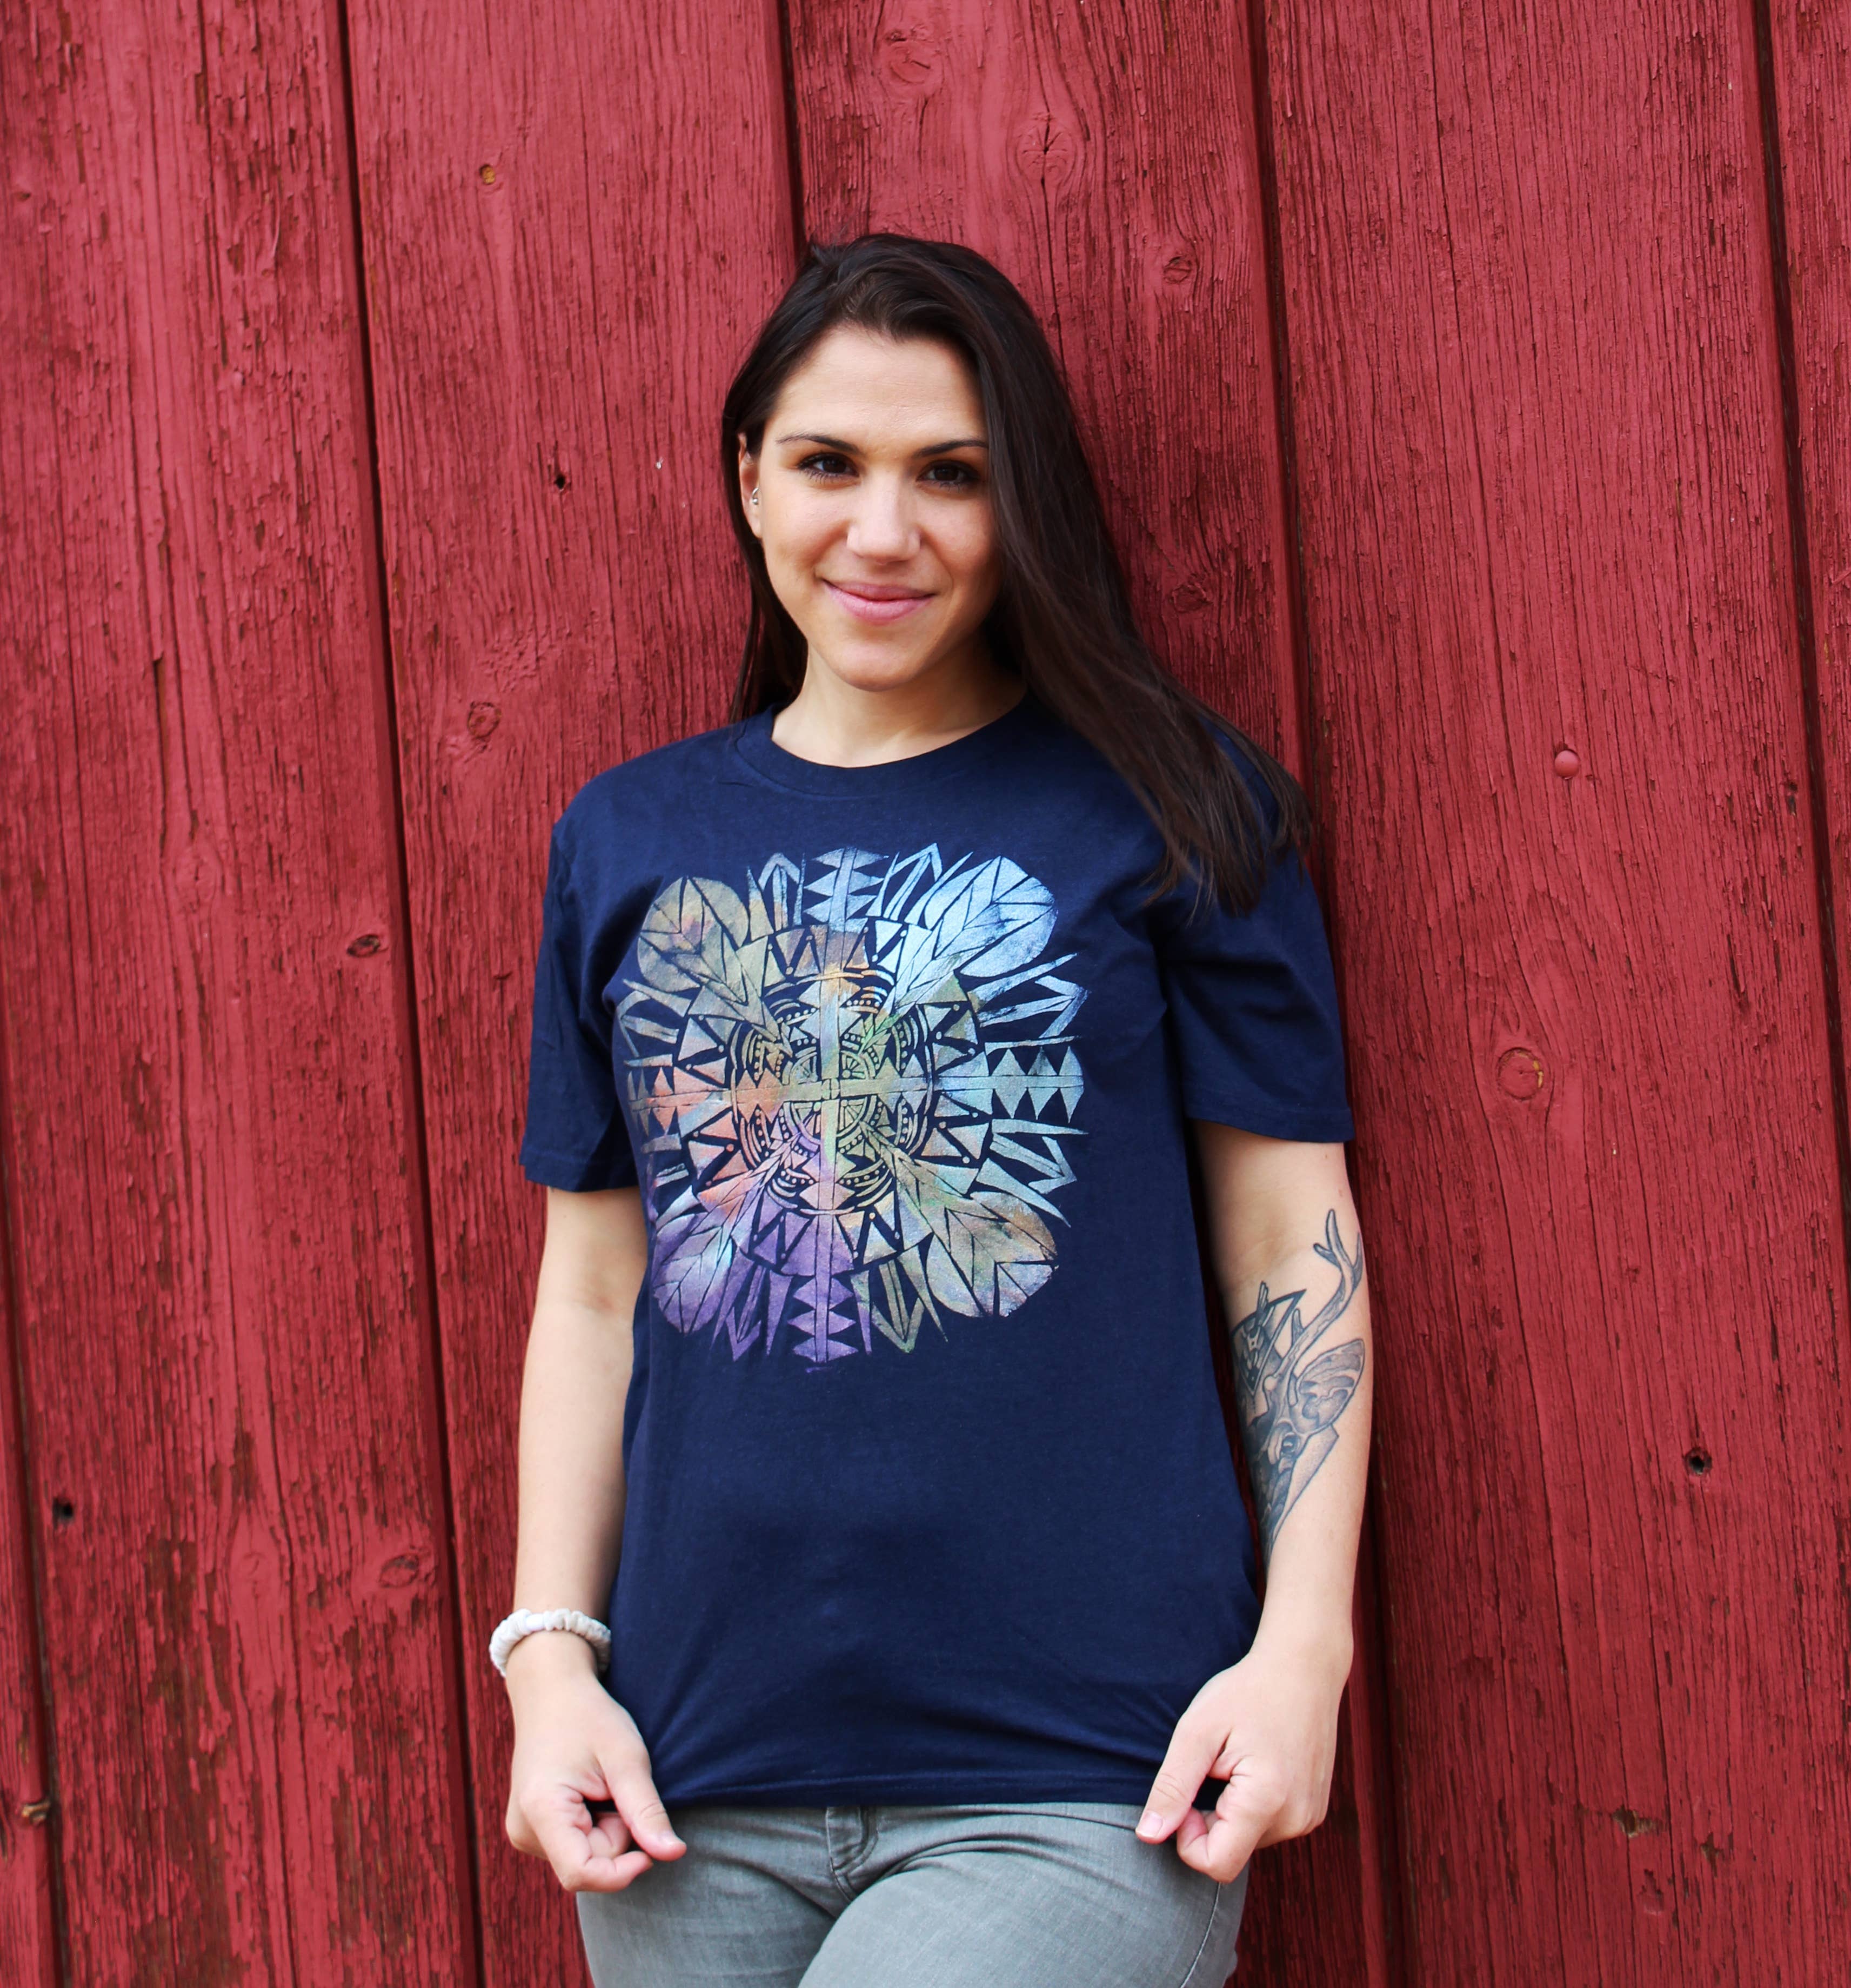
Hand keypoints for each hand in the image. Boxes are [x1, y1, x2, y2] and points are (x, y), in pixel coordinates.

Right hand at [502, 1632, 684, 1891]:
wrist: (551, 1691)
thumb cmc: (589, 1716)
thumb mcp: (626, 1757)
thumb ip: (646, 1810)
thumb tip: (674, 1854)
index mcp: (540, 1811)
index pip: (582, 1874)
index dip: (623, 1871)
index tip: (652, 1845)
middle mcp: (523, 1830)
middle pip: (588, 1864)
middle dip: (617, 1835)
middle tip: (618, 1787)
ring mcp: (524, 1832)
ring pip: (584, 1857)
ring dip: (606, 1830)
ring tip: (600, 1785)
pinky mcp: (531, 1830)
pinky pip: (574, 1847)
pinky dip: (593, 1826)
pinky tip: (589, 1792)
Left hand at [1135, 1628, 1351, 1881]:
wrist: (1304, 1667)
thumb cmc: (1247, 1691)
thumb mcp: (1197, 1731)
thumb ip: (1172, 1787)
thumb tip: (1148, 1836)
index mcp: (1267, 1801)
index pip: (1216, 1865)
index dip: (1187, 1837)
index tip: (1188, 1789)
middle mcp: (1296, 1819)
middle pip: (1231, 1852)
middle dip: (1209, 1820)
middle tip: (1213, 1766)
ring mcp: (1310, 1817)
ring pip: (1248, 1841)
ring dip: (1230, 1812)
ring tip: (1236, 1760)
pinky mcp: (1315, 1811)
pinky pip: (1269, 1827)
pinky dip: (1251, 1806)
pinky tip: (1256, 1765)